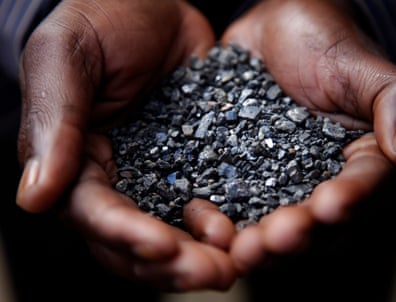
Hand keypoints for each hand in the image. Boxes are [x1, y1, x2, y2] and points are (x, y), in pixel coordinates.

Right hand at [16, 0, 236, 289]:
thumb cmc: (99, 21)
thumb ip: (53, 125)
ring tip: (237, 262)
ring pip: (175, 232)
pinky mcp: (197, 163)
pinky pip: (211, 202)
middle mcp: (118, 179)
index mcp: (77, 162)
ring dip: (203, 255)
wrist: (150, 3)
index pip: (95, 214)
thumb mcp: (67, 59)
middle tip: (214, 273)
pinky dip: (228, 222)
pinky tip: (249, 228)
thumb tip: (34, 198)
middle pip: (137, 241)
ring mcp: (160, 175)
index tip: (162, 248)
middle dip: (172, 263)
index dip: (126, 236)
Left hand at [220, 0, 395, 272]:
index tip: (328, 207)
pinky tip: (206, 223)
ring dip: (257, 241)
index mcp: (358, 161)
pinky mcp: (240, 174)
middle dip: (296, 235)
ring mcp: (276, 181)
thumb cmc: (326, 43)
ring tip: (240, 247)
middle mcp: (319, 180)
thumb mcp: (365, 68)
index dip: (348, 202)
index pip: (361, 189)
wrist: (273, 30)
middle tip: (273, 240)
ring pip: (271, 222)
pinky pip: (231, 203)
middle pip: (314, 222)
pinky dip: (220, 219)